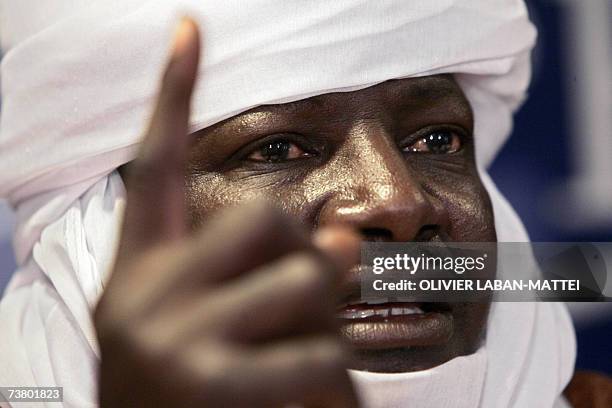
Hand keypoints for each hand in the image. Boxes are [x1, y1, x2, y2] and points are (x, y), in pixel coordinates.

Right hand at [93, 18, 360, 407]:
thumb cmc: (188, 382)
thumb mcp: (205, 317)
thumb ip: (268, 268)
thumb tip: (344, 240)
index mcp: (138, 267)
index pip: (156, 166)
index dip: (173, 93)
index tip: (191, 28)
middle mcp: (142, 292)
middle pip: (266, 214)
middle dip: (304, 252)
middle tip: (305, 296)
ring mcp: (171, 338)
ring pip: (306, 278)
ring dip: (328, 316)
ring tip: (305, 351)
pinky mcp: (207, 385)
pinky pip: (320, 350)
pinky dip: (335, 371)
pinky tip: (311, 395)